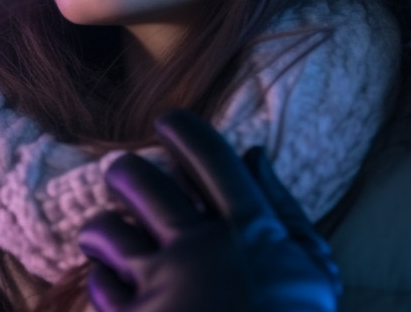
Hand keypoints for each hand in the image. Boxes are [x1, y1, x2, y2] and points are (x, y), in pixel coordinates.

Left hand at [78, 110, 340, 311]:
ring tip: (107, 237)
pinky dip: (103, 282)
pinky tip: (117, 287)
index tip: (167, 122)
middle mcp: (203, 248)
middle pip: (139, 180)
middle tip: (124, 180)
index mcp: (253, 232)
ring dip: (101, 230)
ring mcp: (164, 285)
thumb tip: (256, 154)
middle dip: (124, 173)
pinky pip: (98, 283)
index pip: (211, 157)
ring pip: (104, 228)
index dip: (183, 130)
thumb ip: (286, 210)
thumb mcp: (311, 273)